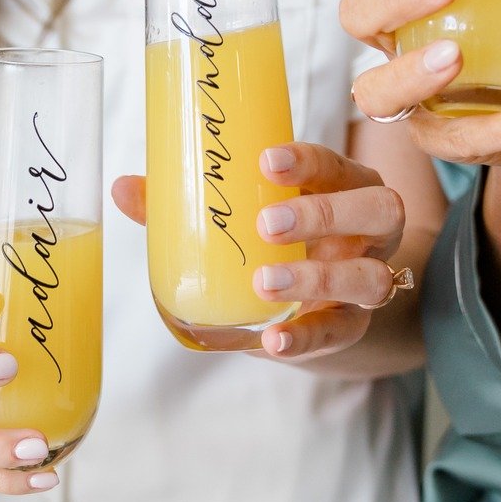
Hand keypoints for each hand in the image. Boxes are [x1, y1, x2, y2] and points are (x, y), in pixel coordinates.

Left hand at [112, 141, 408, 361]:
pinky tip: (274, 340)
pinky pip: (341, 332)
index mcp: (342, 186)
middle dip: (324, 214)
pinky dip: (306, 337)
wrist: (310, 306)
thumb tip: (123, 188)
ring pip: (370, 276)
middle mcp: (367, 231)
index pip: (337, 164)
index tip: (267, 161)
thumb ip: (186, 205)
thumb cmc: (273, 243)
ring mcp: (366, 280)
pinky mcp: (352, 326)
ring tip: (265, 282)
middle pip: (377, 210)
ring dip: (320, 278)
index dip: (309, 161)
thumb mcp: (241, 218)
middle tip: (266, 224)